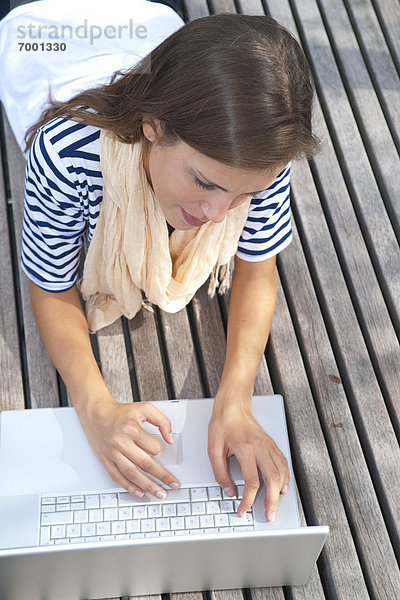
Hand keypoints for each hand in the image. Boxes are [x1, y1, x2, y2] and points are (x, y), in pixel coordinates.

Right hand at [77, 395, 179, 498]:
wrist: (96, 413)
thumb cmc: (120, 412)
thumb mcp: (145, 408)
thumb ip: (162, 421)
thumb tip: (170, 438)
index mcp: (131, 429)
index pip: (153, 446)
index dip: (160, 449)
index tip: (161, 451)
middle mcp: (121, 442)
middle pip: (145, 464)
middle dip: (161, 476)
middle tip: (172, 485)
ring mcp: (112, 453)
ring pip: (132, 473)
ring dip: (147, 486)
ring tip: (159, 493)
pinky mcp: (105, 460)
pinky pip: (117, 476)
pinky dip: (129, 486)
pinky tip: (139, 492)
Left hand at [208, 397, 288, 520]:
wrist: (233, 405)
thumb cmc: (222, 424)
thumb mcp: (213, 449)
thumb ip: (220, 472)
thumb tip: (229, 491)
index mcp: (245, 449)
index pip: (252, 482)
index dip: (248, 500)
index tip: (242, 510)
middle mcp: (260, 448)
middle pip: (272, 480)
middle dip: (272, 501)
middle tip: (268, 515)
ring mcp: (268, 445)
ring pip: (281, 472)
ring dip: (280, 491)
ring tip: (275, 504)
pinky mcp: (271, 444)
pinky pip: (283, 463)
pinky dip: (284, 477)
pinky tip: (281, 486)